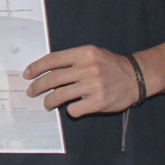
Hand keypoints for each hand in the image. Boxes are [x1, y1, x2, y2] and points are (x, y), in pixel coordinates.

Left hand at [24, 45, 140, 117]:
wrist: (137, 76)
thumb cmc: (110, 65)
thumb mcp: (92, 54)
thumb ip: (71, 60)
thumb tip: (45, 69)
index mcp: (84, 54)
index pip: (52, 60)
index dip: (36, 68)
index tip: (27, 74)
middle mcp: (88, 68)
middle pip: (52, 79)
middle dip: (37, 86)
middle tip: (31, 91)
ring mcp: (93, 86)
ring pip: (60, 95)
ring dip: (49, 101)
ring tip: (46, 103)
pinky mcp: (99, 102)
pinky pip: (74, 109)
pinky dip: (70, 110)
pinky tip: (72, 108)